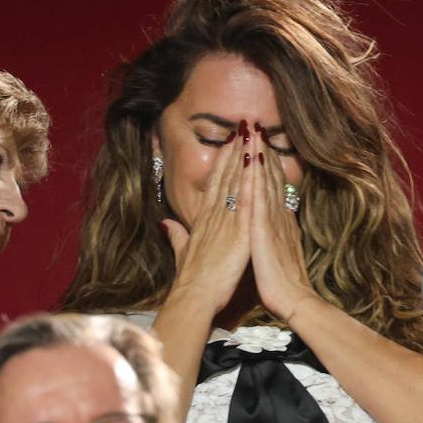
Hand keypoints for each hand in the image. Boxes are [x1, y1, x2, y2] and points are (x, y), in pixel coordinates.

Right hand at [160, 123, 252, 316]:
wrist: (194, 297)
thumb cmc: (190, 280)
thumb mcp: (182, 252)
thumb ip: (175, 235)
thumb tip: (165, 222)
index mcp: (204, 220)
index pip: (215, 184)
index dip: (223, 161)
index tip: (231, 142)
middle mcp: (215, 215)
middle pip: (226, 176)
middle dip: (235, 150)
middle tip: (243, 126)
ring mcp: (226, 222)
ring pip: (237, 182)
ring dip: (244, 156)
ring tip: (251, 133)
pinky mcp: (239, 233)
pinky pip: (247, 201)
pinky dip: (252, 181)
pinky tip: (257, 163)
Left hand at [249, 139, 319, 322]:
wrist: (293, 300)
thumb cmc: (281, 282)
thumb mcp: (274, 254)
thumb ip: (268, 237)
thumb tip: (262, 228)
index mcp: (276, 222)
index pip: (267, 188)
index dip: (262, 165)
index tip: (256, 144)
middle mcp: (278, 215)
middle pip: (268, 177)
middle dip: (261, 150)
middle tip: (254, 125)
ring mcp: (274, 220)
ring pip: (265, 180)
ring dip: (260, 154)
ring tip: (254, 129)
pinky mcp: (267, 228)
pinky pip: (262, 196)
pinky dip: (258, 176)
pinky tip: (255, 157)